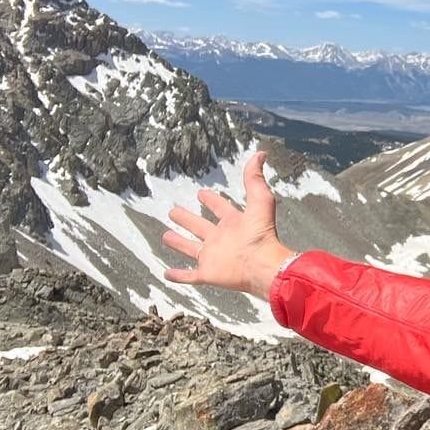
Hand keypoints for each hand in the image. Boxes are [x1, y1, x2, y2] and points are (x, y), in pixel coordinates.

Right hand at [162, 151, 295, 299]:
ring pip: (191, 249)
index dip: (211, 200)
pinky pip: (189, 276)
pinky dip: (178, 276)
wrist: (262, 265)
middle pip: (200, 227)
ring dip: (179, 243)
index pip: (220, 208)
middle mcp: (222, 239)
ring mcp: (214, 257)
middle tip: (173, 211)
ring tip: (166, 236)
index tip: (201, 193)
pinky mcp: (208, 273)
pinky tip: (166, 273)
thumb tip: (260, 153)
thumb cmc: (263, 234)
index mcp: (234, 223)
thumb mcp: (260, 200)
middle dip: (187, 219)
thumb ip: (255, 178)